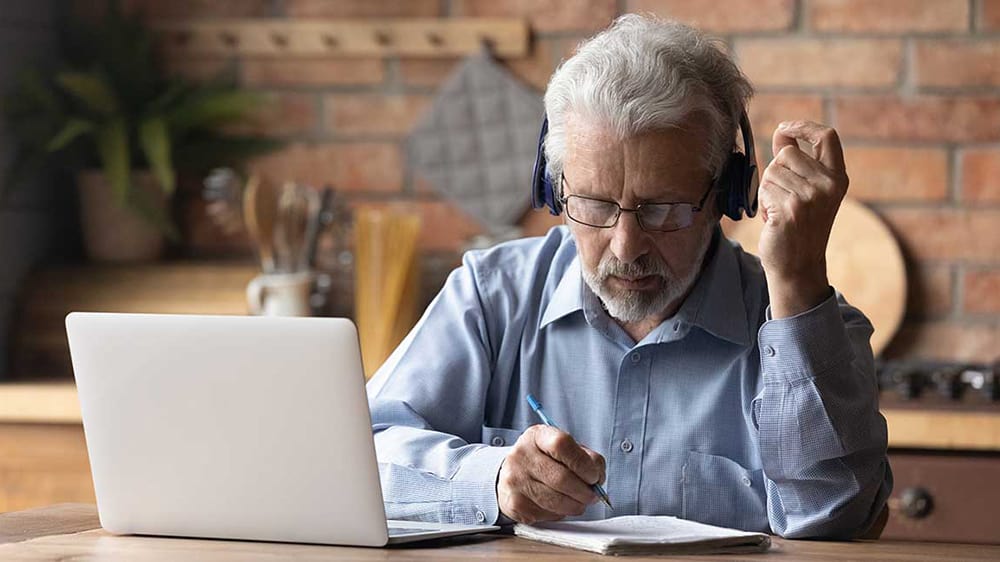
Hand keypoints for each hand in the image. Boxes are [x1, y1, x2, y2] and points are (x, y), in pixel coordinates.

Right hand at [497, 424, 605, 523]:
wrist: (513, 474)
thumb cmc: (546, 460)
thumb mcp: (564, 449)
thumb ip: (586, 459)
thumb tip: (598, 480)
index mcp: (537, 436)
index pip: (562, 444)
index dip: (583, 463)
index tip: (594, 475)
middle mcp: (521, 455)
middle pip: (561, 478)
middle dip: (584, 492)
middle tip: (593, 496)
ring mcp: (514, 480)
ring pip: (556, 501)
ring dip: (575, 506)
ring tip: (580, 502)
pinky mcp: (514, 503)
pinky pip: (546, 515)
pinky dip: (560, 514)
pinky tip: (559, 506)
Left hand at [758, 120, 847, 317]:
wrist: (797, 266)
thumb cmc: (798, 227)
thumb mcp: (808, 191)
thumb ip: (798, 163)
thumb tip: (782, 133)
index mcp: (838, 178)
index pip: (827, 136)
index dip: (803, 127)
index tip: (784, 128)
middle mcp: (828, 185)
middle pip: (787, 153)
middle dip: (776, 172)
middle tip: (783, 198)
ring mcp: (810, 196)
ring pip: (772, 171)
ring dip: (768, 190)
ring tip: (780, 210)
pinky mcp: (790, 208)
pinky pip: (764, 189)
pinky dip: (763, 204)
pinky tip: (774, 220)